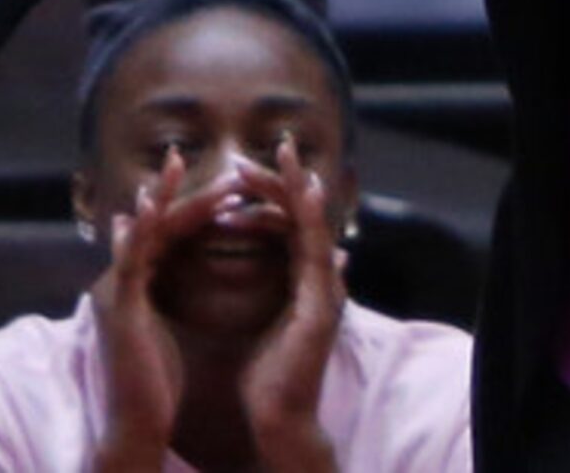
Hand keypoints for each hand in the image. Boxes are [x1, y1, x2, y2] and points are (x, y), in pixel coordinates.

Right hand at [90, 149, 204, 470]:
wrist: (141, 420)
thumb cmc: (159, 376)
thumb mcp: (173, 320)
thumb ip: (178, 288)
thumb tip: (194, 264)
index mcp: (139, 281)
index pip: (172, 232)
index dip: (201, 208)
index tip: (236, 187)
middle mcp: (122, 278)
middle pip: (159, 224)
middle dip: (189, 194)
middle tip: (216, 164)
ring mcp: (115, 289)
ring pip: (140, 233)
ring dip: (161, 196)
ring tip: (176, 163)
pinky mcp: (116, 304)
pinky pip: (128, 259)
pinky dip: (138, 230)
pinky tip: (149, 206)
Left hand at [238, 136, 345, 471]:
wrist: (279, 419)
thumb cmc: (269, 378)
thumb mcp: (269, 322)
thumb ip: (280, 291)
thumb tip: (307, 264)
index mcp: (304, 281)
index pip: (289, 225)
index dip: (270, 196)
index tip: (243, 175)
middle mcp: (322, 278)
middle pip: (304, 214)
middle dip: (282, 180)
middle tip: (259, 150)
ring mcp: (326, 288)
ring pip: (315, 223)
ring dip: (297, 186)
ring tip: (280, 155)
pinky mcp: (322, 301)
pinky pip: (318, 249)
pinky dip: (312, 217)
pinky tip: (306, 192)